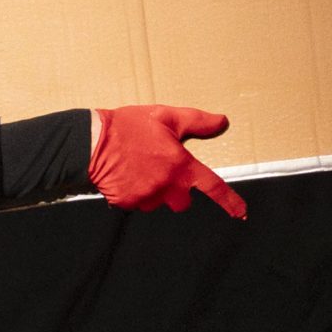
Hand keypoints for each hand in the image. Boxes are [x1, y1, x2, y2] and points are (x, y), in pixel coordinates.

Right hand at [89, 105, 246, 218]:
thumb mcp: (167, 117)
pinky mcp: (127, 203)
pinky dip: (133, 193)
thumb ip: (198, 123)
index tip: (241, 213)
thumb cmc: (129, 127)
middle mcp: (167, 186)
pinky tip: (124, 176)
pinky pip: (136, 204)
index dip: (230, 202)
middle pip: (182, 202)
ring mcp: (146, 197)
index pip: (213, 187)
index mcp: (181, 166)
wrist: (90, 142)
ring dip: (153, 192)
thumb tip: (223, 122)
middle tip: (161, 172)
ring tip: (137, 170)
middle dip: (176, 192)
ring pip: (158, 203)